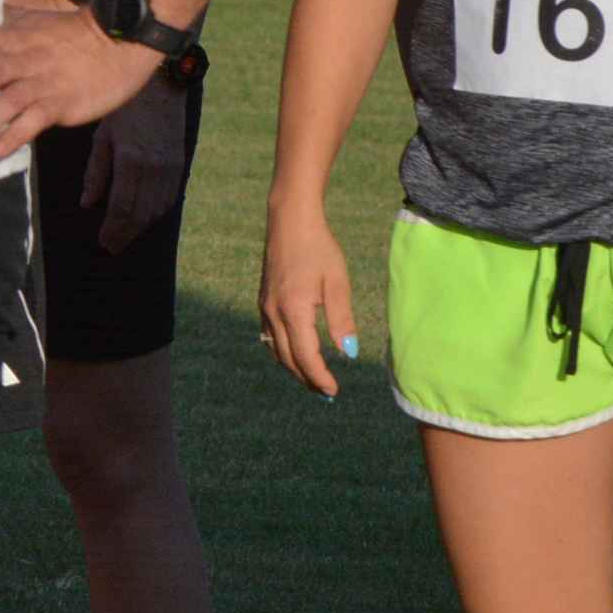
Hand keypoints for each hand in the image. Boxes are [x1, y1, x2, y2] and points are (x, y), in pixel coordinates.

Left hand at [0, 2, 160, 160]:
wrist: (118, 42)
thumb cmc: (70, 36)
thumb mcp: (34, 26)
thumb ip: (5, 37)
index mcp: (14, 38)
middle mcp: (25, 58)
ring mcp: (44, 82)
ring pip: (7, 104)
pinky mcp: (62, 103)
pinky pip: (33, 122)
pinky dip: (14, 137)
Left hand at [80, 72, 191, 252]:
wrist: (161, 89)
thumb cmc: (123, 110)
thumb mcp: (101, 136)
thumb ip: (95, 172)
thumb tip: (88, 204)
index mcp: (131, 161)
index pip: (123, 207)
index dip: (113, 229)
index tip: (104, 242)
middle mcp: (155, 169)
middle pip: (141, 214)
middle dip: (126, 234)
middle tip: (112, 247)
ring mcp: (171, 168)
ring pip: (157, 210)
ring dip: (141, 227)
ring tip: (124, 236)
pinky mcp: (180, 166)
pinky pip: (169, 198)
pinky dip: (156, 213)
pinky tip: (143, 218)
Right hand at [259, 202, 357, 396]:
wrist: (289, 220)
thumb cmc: (318, 248)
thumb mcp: (337, 282)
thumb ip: (342, 319)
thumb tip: (348, 353)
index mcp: (293, 310)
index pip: (306, 356)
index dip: (320, 377)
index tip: (334, 391)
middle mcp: (274, 312)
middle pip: (287, 358)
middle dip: (307, 378)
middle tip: (327, 392)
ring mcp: (265, 306)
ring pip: (275, 349)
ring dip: (294, 367)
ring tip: (313, 378)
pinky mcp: (263, 300)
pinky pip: (270, 336)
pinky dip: (283, 351)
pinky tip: (295, 352)